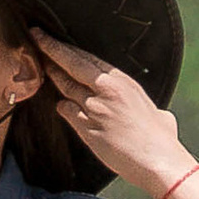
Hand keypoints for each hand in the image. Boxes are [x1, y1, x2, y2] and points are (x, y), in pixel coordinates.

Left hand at [33, 33, 187, 198]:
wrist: (157, 161)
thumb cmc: (162, 140)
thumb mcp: (159, 114)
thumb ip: (150, 111)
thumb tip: (160, 117)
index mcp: (123, 82)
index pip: (89, 58)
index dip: (68, 47)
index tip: (54, 38)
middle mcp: (106, 90)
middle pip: (72, 63)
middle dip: (51, 48)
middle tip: (36, 36)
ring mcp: (94, 108)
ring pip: (65, 86)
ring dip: (53, 77)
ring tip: (42, 67)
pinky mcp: (86, 128)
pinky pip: (66, 111)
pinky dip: (63, 107)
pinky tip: (61, 106)